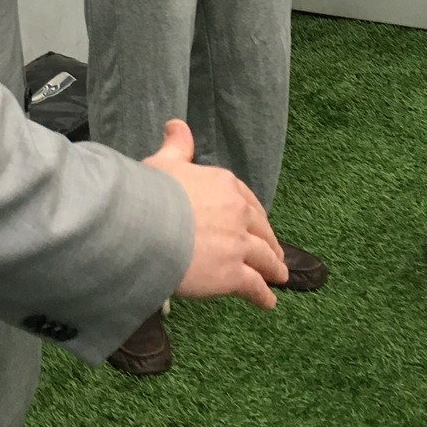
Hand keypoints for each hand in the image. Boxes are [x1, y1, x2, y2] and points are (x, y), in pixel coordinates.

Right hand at [144, 120, 287, 308]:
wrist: (147, 227)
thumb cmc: (151, 193)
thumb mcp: (164, 163)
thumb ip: (177, 146)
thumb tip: (176, 125)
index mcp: (224, 185)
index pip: (247, 201)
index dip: (254, 215)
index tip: (257, 223)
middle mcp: (238, 213)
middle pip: (261, 230)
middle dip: (269, 243)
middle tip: (275, 254)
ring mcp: (238, 245)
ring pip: (264, 259)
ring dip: (274, 269)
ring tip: (279, 277)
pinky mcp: (233, 274)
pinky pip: (255, 286)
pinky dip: (264, 295)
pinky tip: (268, 302)